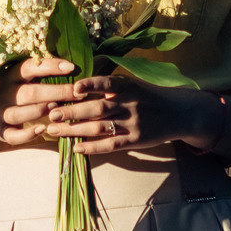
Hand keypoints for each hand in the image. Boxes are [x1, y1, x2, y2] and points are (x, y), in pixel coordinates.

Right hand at [0, 56, 76, 148]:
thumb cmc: (11, 93)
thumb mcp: (18, 79)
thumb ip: (38, 73)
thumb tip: (71, 66)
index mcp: (9, 75)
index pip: (30, 67)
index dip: (50, 66)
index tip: (71, 67)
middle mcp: (3, 93)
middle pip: (31, 92)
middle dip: (57, 92)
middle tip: (78, 93)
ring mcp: (0, 113)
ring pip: (21, 113)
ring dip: (41, 110)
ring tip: (60, 108)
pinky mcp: (1, 132)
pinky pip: (14, 136)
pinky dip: (28, 134)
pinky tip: (42, 130)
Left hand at [25, 67, 219, 157]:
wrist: (179, 113)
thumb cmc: (149, 97)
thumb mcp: (133, 84)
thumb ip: (109, 84)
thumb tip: (77, 83)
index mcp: (128, 85)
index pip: (106, 83)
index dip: (90, 84)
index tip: (72, 87)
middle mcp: (130, 103)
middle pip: (97, 108)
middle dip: (72, 111)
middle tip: (51, 113)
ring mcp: (133, 123)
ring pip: (99, 127)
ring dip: (75, 130)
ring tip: (55, 131)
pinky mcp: (136, 140)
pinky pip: (110, 145)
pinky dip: (92, 147)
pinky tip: (75, 148)